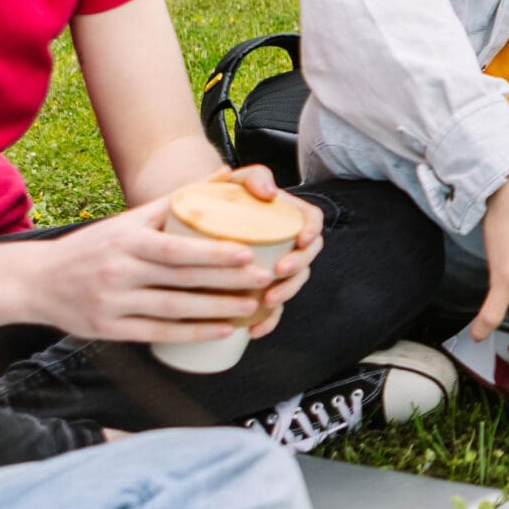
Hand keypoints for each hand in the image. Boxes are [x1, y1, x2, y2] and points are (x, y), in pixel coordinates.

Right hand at [0, 197, 276, 345]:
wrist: (36, 281)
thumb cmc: (93, 248)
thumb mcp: (128, 220)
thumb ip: (176, 201)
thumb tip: (225, 176)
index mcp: (126, 240)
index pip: (175, 247)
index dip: (212, 252)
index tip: (248, 252)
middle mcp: (119, 271)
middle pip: (181, 279)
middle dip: (226, 281)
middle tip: (264, 279)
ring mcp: (114, 303)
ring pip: (173, 310)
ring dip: (216, 310)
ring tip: (251, 306)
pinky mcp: (110, 330)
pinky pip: (158, 333)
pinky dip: (192, 334)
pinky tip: (222, 331)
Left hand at [230, 166, 322, 334]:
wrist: (195, 223)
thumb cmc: (220, 200)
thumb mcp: (237, 182)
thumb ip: (254, 177)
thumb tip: (269, 192)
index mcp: (288, 216)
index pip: (313, 221)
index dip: (312, 231)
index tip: (302, 238)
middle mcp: (286, 244)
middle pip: (306, 256)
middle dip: (298, 267)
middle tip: (280, 269)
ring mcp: (275, 268)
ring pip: (292, 284)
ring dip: (286, 294)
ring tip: (268, 301)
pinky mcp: (261, 290)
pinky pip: (272, 310)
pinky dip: (267, 322)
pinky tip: (254, 331)